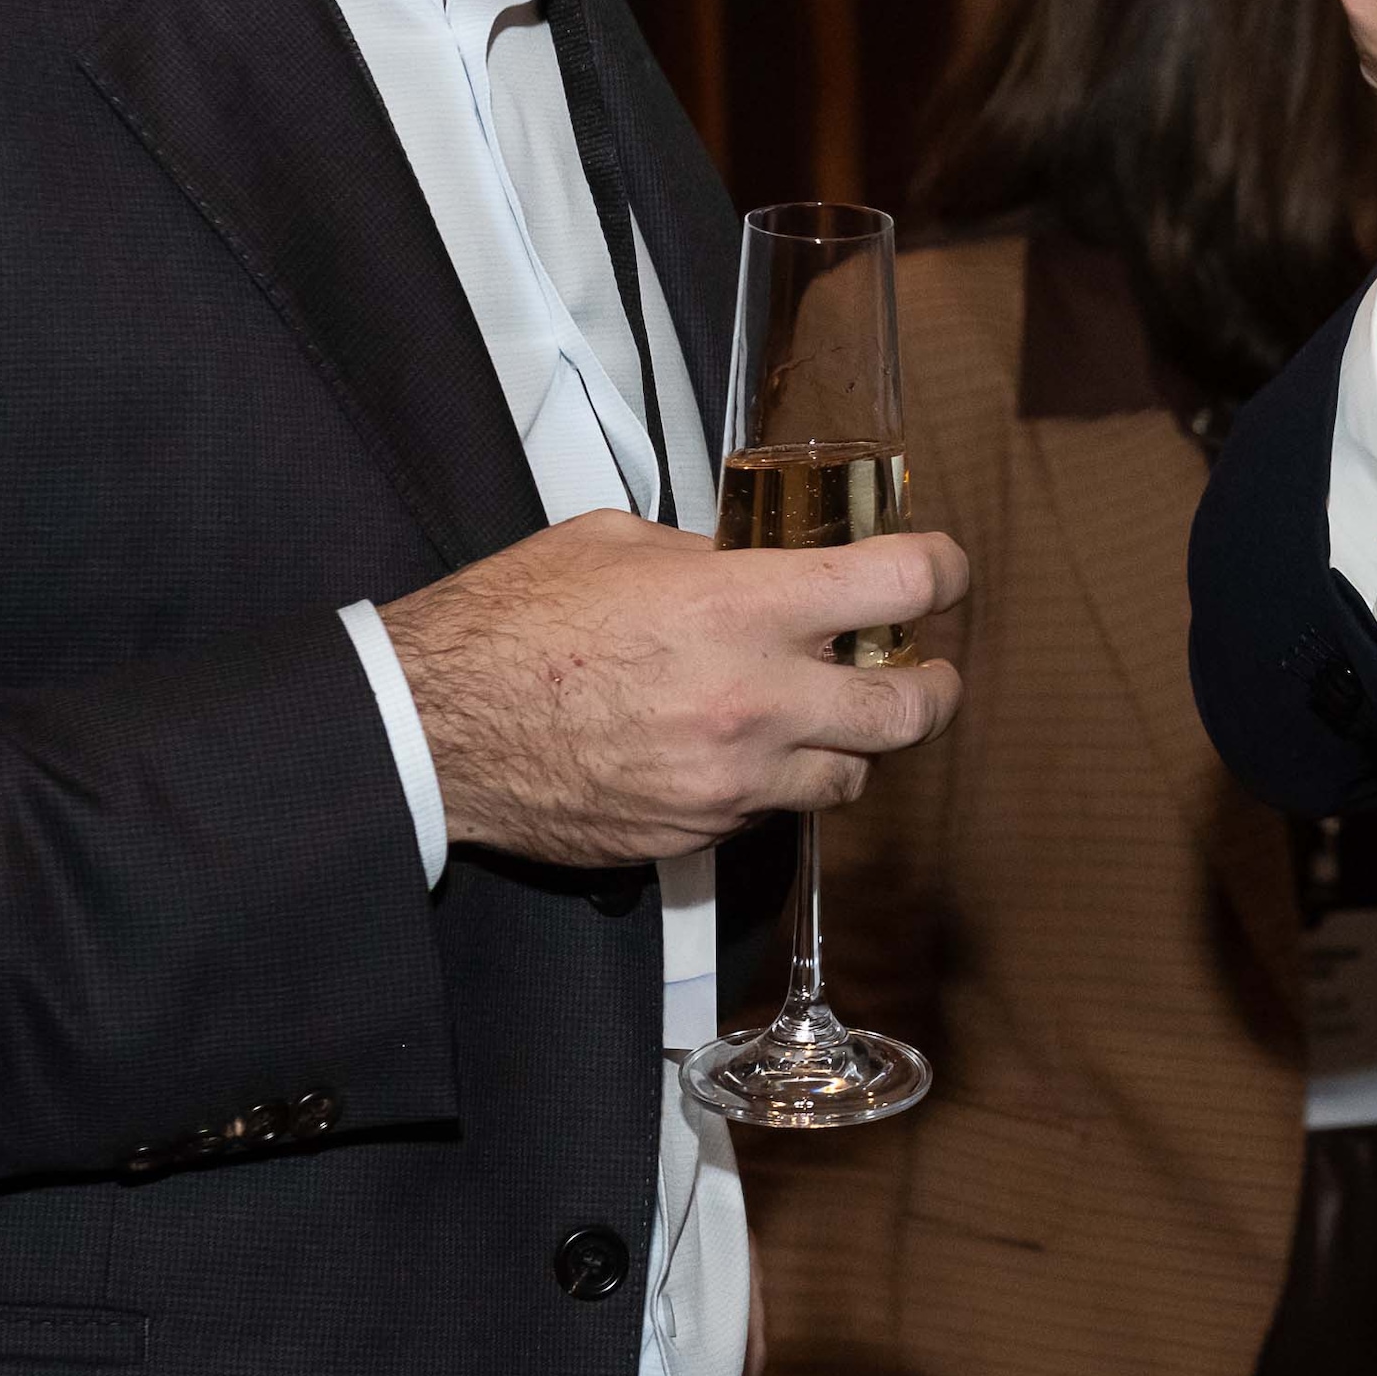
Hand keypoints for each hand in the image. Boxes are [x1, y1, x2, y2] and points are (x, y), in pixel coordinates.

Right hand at [383, 514, 962, 867]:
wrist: (435, 727)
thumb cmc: (514, 620)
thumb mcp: (619, 542)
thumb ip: (710, 556)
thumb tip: (755, 566)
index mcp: (746, 607)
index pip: (900, 585)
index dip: (941, 570)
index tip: (939, 570)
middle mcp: (759, 700)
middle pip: (911, 711)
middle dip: (933, 686)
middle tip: (924, 670)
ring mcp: (733, 780)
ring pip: (850, 778)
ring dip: (853, 745)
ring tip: (830, 717)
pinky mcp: (697, 833)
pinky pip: (770, 811)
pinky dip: (773, 781)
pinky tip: (738, 749)